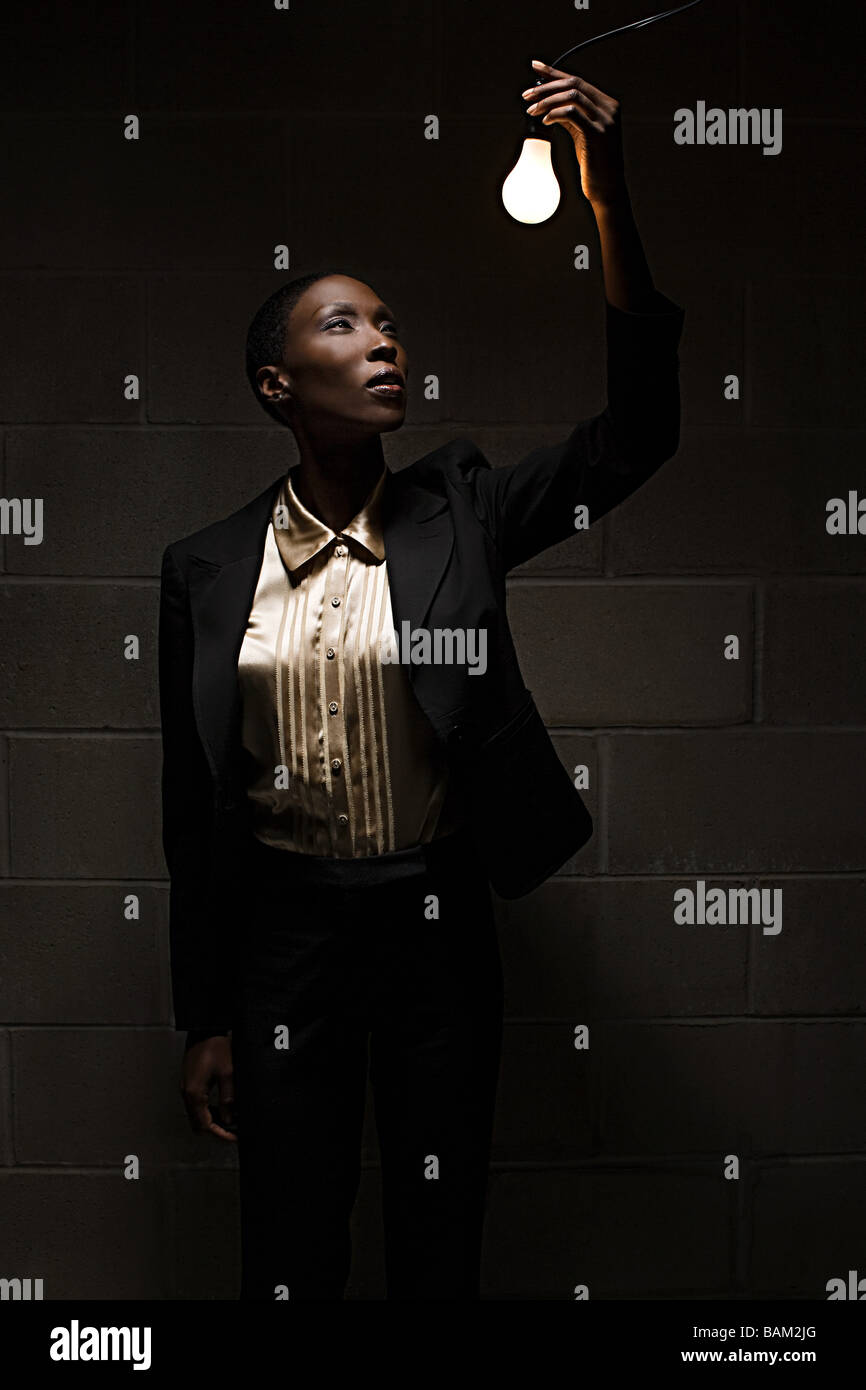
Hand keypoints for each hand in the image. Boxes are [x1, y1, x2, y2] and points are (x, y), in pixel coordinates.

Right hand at [181, 1035, 236, 1141]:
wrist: (204, 1029)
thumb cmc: (214, 1045)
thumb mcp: (228, 1072)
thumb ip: (229, 1098)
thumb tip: (230, 1118)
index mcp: (194, 1093)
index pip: (205, 1124)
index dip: (220, 1134)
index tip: (233, 1138)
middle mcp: (186, 1092)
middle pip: (198, 1123)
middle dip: (216, 1130)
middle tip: (233, 1131)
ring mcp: (186, 1087)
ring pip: (197, 1115)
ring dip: (212, 1120)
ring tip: (230, 1120)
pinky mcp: (189, 1082)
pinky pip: (196, 1104)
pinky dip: (208, 1110)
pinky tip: (221, 1107)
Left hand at [522, 59, 626, 210]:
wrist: (608, 189)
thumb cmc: (594, 164)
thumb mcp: (582, 135)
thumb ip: (570, 117)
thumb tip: (548, 102)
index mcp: (606, 104)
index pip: (577, 80)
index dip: (554, 73)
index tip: (535, 68)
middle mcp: (609, 108)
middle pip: (573, 84)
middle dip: (546, 87)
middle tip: (526, 95)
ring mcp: (605, 120)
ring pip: (572, 95)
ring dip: (547, 100)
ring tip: (531, 110)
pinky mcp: (597, 134)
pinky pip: (572, 114)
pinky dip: (555, 113)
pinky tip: (544, 121)